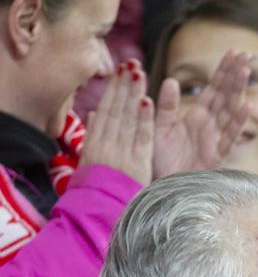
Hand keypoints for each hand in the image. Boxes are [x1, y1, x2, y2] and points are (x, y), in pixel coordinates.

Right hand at [79, 61, 154, 184]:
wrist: (97, 213)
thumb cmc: (95, 191)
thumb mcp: (90, 162)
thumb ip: (95, 136)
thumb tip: (93, 114)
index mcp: (95, 142)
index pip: (107, 110)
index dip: (114, 90)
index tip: (121, 72)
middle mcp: (107, 143)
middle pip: (116, 109)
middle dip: (123, 85)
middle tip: (131, 63)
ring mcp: (121, 151)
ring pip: (128, 118)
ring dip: (133, 94)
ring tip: (138, 72)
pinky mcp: (136, 163)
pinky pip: (141, 137)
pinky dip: (144, 118)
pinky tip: (148, 100)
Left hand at [151, 50, 251, 179]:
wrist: (157, 186)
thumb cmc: (158, 159)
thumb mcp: (158, 127)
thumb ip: (166, 106)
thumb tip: (170, 80)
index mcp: (196, 117)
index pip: (214, 89)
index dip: (224, 71)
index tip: (234, 52)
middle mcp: (209, 126)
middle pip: (225, 96)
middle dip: (235, 75)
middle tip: (245, 54)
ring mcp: (214, 140)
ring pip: (229, 111)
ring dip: (238, 91)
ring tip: (245, 71)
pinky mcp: (215, 156)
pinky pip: (228, 137)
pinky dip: (237, 122)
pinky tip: (246, 106)